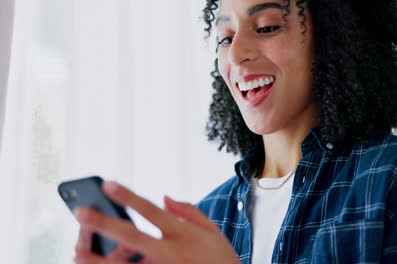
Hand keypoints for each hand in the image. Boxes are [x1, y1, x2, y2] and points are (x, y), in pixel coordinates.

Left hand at [73, 181, 239, 263]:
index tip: (108, 184)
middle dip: (105, 224)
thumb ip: (188, 211)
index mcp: (182, 234)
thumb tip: (163, 196)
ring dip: (99, 259)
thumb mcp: (211, 230)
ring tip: (77, 250)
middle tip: (80, 213)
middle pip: (131, 236)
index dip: (128, 196)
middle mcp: (169, 253)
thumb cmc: (221, 258)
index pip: (150, 210)